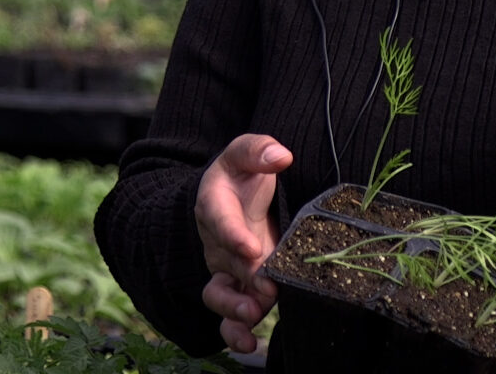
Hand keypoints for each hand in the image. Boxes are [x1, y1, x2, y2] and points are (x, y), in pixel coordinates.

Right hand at [195, 134, 292, 352]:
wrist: (230, 196)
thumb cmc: (240, 174)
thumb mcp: (244, 153)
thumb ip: (258, 150)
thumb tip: (281, 155)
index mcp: (215, 205)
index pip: (219, 220)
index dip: (233, 235)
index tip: (250, 246)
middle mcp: (218, 242)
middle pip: (225, 265)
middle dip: (245, 279)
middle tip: (264, 288)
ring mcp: (228, 269)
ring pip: (221, 296)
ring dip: (235, 310)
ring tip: (252, 316)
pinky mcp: (242, 287)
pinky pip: (231, 316)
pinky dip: (236, 333)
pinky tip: (251, 344)